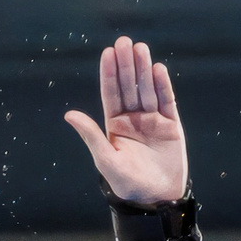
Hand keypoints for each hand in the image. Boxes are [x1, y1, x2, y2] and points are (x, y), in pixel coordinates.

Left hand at [62, 36, 188, 204]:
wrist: (156, 199)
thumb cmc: (127, 184)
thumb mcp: (106, 159)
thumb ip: (91, 135)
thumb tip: (69, 114)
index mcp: (116, 126)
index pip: (111, 94)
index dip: (110, 73)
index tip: (108, 53)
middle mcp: (134, 120)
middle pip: (129, 87)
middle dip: (126, 64)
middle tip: (124, 41)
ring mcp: (153, 121)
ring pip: (147, 90)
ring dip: (144, 69)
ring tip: (140, 48)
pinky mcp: (171, 126)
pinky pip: (167, 102)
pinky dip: (163, 86)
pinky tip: (158, 69)